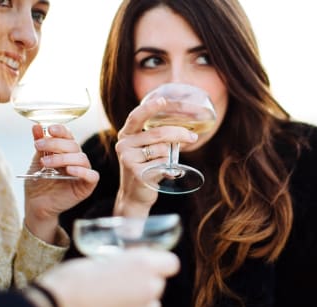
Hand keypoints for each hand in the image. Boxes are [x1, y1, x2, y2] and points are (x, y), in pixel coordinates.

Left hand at [25, 124, 98, 242]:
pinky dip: (81, 171)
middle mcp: (76, 159)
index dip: (61, 130)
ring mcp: (83, 172)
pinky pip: (92, 175)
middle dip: (56, 144)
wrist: (36, 204)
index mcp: (66, 151)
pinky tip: (69, 170)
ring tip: (45, 163)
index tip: (49, 129)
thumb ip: (40, 145)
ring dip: (63, 158)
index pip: (68, 136)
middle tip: (38, 146)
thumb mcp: (36, 161)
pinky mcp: (87, 186)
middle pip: (74, 145)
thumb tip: (37, 126)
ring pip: (81, 158)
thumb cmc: (38, 183)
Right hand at [39, 249, 179, 306]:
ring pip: (151, 305)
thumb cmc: (73, 280)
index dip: (160, 262)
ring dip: (139, 301)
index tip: (146, 262)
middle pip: (158, 284)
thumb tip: (136, 257)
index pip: (171, 263)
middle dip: (145, 281)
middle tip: (122, 279)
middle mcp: (148, 290)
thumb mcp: (103, 257)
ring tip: (114, 298)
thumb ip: (126, 259)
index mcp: (144, 266)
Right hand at [113, 98, 197, 216]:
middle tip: (193, 137)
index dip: (151, 107)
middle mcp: (124, 144)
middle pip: (158, 133)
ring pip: (162, 149)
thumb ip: (158, 137)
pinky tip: (167, 173)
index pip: (137, 116)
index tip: (164, 100)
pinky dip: (170, 168)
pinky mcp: (136, 172)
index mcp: (126, 135)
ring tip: (167, 163)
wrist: (135, 195)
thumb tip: (185, 129)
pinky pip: (162, 164)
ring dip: (172, 155)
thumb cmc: (146, 168)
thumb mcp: (148, 149)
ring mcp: (128, 159)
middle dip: (179, 133)